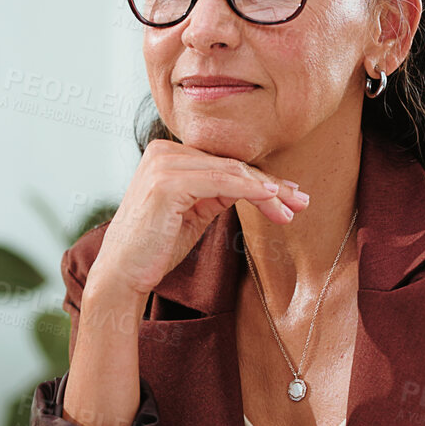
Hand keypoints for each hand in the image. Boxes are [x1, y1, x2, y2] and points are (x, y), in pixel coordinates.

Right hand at [91, 139, 310, 297]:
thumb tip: (258, 185)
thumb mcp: (194, 212)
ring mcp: (163, 163)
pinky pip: (221, 182)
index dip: (260, 178)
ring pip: (231, 172)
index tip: (290, 194)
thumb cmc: (156, 248)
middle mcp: (162, 151)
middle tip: (302, 201)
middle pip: (231, 165)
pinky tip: (272, 199)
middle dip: (271, 185)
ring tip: (293, 209)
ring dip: (268, 191)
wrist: (122, 274)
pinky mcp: (167, 181)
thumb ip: (217, 192)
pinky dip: (251, 190)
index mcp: (167, 154)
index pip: (224, 163)